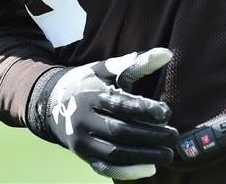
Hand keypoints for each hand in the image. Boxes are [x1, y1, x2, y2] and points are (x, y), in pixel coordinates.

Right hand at [43, 48, 178, 180]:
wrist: (52, 103)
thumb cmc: (88, 83)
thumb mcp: (106, 69)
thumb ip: (136, 63)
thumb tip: (167, 54)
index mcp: (90, 95)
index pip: (122, 105)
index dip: (146, 110)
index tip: (166, 113)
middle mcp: (83, 119)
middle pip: (120, 132)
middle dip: (150, 136)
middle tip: (173, 137)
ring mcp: (81, 140)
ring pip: (115, 153)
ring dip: (144, 156)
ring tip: (167, 153)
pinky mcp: (82, 155)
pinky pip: (105, 167)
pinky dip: (127, 171)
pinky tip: (149, 169)